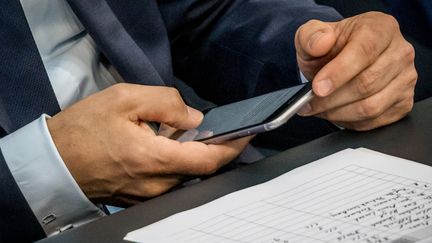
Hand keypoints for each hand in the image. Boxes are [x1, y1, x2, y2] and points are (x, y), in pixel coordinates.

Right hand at [47, 84, 249, 205]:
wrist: (53, 163)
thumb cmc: (85, 129)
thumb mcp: (125, 99)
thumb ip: (166, 104)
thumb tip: (194, 119)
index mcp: (155, 159)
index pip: (209, 159)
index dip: (233, 146)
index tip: (248, 134)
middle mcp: (157, 184)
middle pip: (201, 168)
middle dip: (214, 148)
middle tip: (216, 127)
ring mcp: (149, 195)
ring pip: (186, 174)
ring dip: (193, 155)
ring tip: (185, 134)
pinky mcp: (141, 198)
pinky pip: (170, 181)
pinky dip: (177, 164)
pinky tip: (166, 147)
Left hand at [295, 12, 416, 130]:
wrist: (339, 61)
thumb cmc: (330, 48)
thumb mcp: (311, 36)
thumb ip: (310, 36)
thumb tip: (320, 43)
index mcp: (381, 28)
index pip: (364, 51)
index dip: (339, 72)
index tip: (317, 88)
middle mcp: (400, 52)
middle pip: (367, 83)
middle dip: (332, 99)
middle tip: (309, 103)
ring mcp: (405, 79)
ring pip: (371, 106)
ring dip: (338, 113)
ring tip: (318, 109)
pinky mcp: (404, 102)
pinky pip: (375, 120)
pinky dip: (349, 121)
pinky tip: (335, 113)